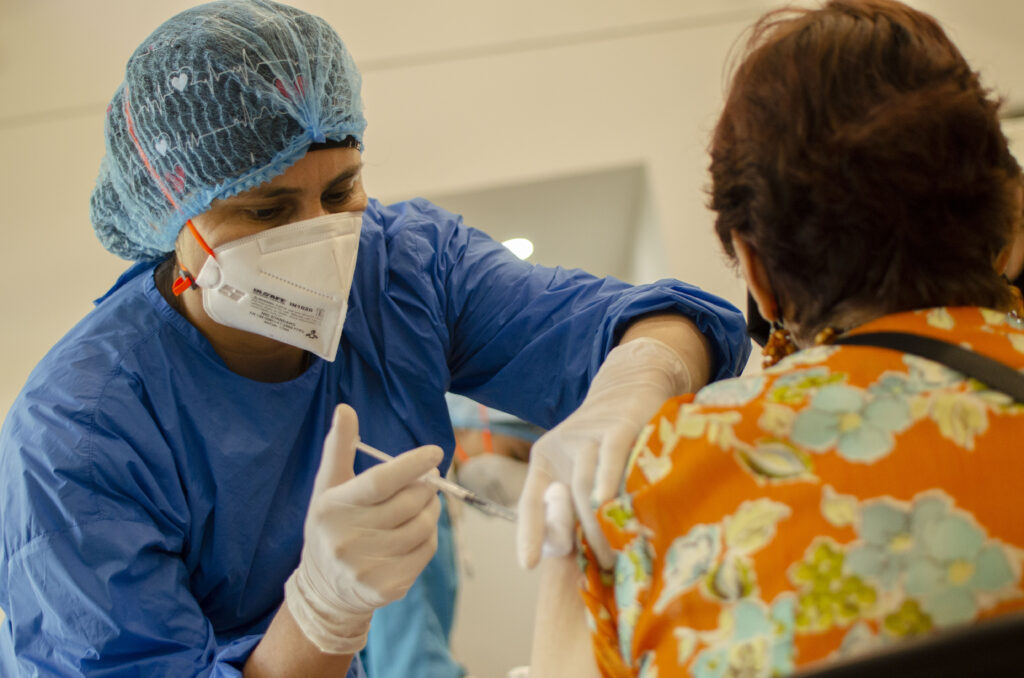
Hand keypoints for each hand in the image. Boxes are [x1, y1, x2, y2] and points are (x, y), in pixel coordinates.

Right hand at [285, 404, 441, 653]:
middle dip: (426, 487)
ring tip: (422, 506)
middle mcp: (347, 539)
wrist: (324, 588)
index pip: (380, 481)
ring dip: (431, 511)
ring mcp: (366, 566)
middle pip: (409, 503)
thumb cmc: (332, 525)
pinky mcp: (386, 587)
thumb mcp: (327, 487)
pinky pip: (426, 552)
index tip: (435, 452)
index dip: (412, 464)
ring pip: (422, 527)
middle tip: (428, 481)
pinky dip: (429, 537)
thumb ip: (338, 447)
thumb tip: (345, 408)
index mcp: (333, 508)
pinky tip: (416, 532)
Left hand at [517, 338, 690, 569]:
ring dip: (599, 523)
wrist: (631, 386)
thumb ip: (577, 507)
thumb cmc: (607, 442)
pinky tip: (610, 503)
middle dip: (581, 537)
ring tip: (616, 552)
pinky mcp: (620, 426)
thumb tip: (579, 556)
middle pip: (563, 498)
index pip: (529, 501)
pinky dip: (607, 480)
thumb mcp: (583, 471)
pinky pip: (610, 456)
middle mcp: (561, 446)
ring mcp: (589, 435)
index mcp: (545, 460)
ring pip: (586, 483)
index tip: (528, 563)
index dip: (528, 532)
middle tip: (603, 566)